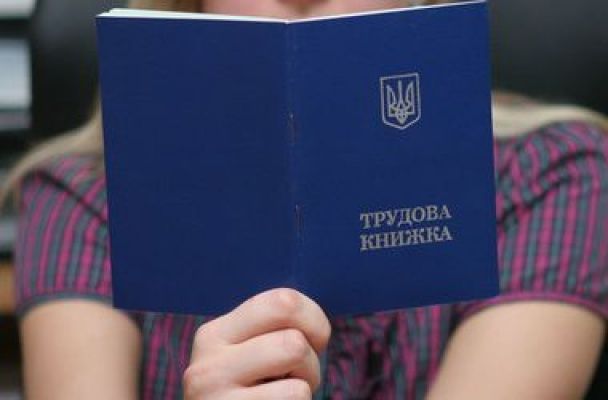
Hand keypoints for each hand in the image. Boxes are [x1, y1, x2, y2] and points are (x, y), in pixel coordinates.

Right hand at [183, 288, 331, 399]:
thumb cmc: (250, 393)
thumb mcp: (250, 355)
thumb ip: (271, 330)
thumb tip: (313, 323)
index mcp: (213, 334)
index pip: (283, 301)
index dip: (313, 321)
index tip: (311, 340)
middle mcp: (206, 366)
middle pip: (294, 343)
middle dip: (311, 362)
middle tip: (295, 377)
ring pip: (299, 382)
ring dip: (305, 390)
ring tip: (281, 398)